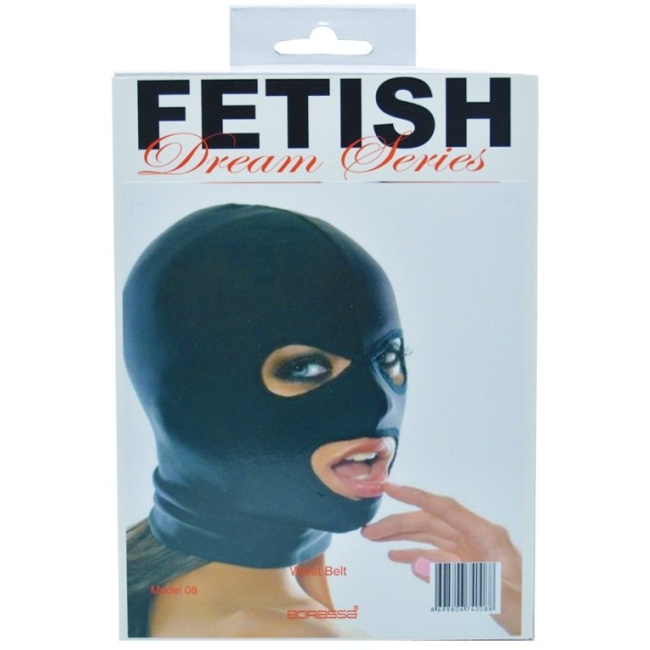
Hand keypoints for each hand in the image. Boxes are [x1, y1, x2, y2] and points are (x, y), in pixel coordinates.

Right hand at [361, 483, 521, 635]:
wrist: (539, 619)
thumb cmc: (527, 607)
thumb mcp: (497, 596)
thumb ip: (458, 578)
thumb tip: (416, 563)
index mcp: (487, 535)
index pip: (445, 508)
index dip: (416, 496)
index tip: (391, 488)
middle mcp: (476, 537)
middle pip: (430, 522)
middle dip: (398, 523)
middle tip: (369, 529)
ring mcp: (471, 550)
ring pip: (429, 536)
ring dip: (401, 536)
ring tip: (374, 538)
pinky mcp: (467, 565)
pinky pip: (435, 554)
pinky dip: (415, 553)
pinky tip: (396, 556)